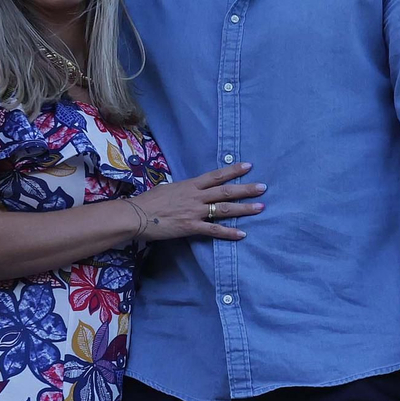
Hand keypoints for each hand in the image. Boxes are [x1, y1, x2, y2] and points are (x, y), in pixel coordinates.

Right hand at [130, 162, 264, 241]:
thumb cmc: (148, 201)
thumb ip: (182, 189)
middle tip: (263, 188)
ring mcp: (195, 212)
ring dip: (244, 208)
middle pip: (226, 191)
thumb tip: (189, 190)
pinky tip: (242, 234)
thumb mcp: (168, 189)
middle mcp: (196, 196)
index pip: (216, 176)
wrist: (136, 215)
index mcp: (190, 185)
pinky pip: (214, 230)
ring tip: (260, 208)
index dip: (233, 170)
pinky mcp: (191, 227)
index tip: (249, 166)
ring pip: (224, 209)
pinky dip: (229, 233)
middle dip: (246, 189)